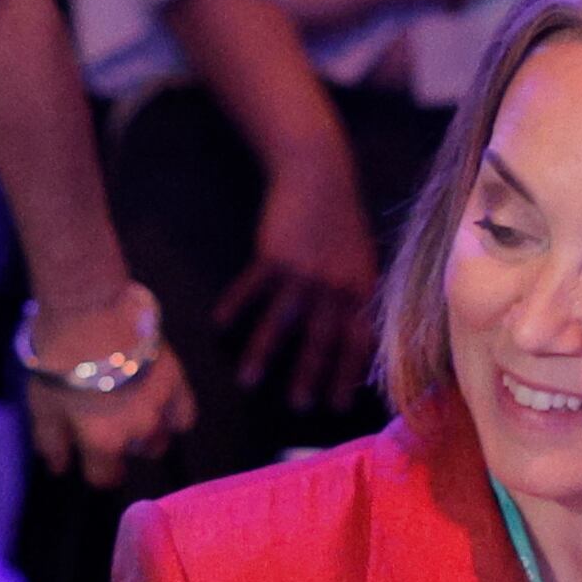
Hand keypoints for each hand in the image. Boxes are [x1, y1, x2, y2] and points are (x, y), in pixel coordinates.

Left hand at [22, 289, 197, 486]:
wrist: (88, 310)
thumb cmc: (58, 358)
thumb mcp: (43, 403)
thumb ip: (53, 441)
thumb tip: (61, 468)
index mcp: (102, 441)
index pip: (106, 477)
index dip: (98, 469)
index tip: (93, 455)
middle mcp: (136, 431)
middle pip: (136, 454)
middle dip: (123, 445)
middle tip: (108, 419)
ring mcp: (160, 407)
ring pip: (161, 438)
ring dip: (148, 431)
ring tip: (131, 406)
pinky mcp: (176, 381)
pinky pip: (184, 415)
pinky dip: (174, 415)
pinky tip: (159, 403)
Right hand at [216, 153, 379, 413]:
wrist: (320, 174)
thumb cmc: (340, 220)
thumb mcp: (361, 259)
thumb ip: (357, 297)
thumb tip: (357, 339)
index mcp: (361, 288)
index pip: (358, 340)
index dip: (348, 373)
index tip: (338, 405)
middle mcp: (335, 285)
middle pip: (321, 339)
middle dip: (309, 375)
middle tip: (298, 407)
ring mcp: (303, 271)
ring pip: (281, 322)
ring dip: (264, 353)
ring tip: (249, 382)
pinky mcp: (273, 255)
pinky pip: (252, 289)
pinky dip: (234, 306)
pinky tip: (220, 325)